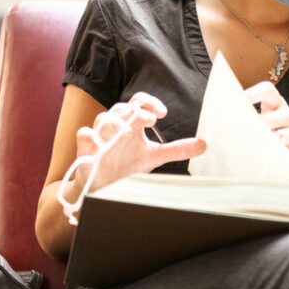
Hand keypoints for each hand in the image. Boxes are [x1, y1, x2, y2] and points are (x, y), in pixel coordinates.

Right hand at [74, 92, 205, 193]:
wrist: (104, 186)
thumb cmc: (127, 165)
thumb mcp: (154, 157)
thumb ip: (177, 149)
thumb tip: (204, 144)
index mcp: (132, 124)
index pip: (139, 103)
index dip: (150, 103)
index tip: (162, 113)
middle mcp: (115, 126)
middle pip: (122, 108)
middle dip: (135, 111)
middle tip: (149, 119)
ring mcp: (99, 136)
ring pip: (103, 118)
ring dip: (115, 122)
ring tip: (127, 130)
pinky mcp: (85, 149)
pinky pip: (84, 135)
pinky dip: (90, 137)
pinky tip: (99, 143)